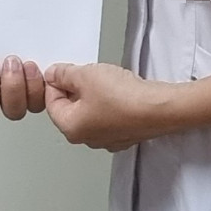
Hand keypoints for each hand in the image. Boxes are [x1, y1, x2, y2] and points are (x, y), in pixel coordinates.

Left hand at [44, 62, 185, 151]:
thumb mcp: (84, 75)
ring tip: (106, 81)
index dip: (55, 82)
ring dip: (93, 94)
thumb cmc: (122, 97)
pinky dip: (110, 102)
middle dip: (75, 88)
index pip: (51, 103)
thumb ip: (63, 74)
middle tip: (87, 73)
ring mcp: (109, 139)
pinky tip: (120, 91)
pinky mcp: (126, 135)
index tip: (63, 70)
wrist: (160, 108)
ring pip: (91, 111)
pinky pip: (110, 115)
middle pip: (71, 109)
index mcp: (71, 128)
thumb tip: (53, 75)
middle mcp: (87, 139)